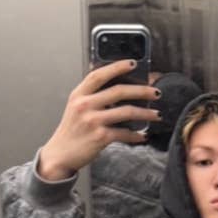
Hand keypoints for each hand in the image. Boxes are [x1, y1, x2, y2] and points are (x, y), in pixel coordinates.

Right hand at [37, 59, 161, 179]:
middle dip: (141, 90)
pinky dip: (136, 135)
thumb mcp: (75, 107)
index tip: (133, 63)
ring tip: (157, 114)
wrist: (60, 154)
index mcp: (79, 95)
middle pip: (119, 91)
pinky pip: (125, 133)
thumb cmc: (72, 131)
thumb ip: (91, 95)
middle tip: (155, 92)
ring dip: (146, 113)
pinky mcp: (100, 137)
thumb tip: (115, 85)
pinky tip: (143, 135)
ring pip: (127, 112)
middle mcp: (85, 105)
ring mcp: (93, 121)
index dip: (117, 67)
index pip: (99, 74)